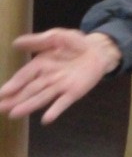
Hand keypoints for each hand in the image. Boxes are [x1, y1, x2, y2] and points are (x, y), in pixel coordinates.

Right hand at [0, 29, 121, 123]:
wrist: (97, 50)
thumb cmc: (74, 44)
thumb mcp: (57, 37)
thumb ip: (38, 41)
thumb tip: (15, 43)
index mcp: (41, 64)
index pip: (24, 76)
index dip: (13, 84)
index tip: (2, 93)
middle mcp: (47, 78)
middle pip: (29, 90)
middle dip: (15, 99)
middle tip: (0, 108)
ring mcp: (60, 86)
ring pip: (42, 97)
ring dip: (29, 106)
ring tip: (14, 114)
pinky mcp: (73, 92)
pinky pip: (63, 102)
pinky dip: (55, 110)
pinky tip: (46, 119)